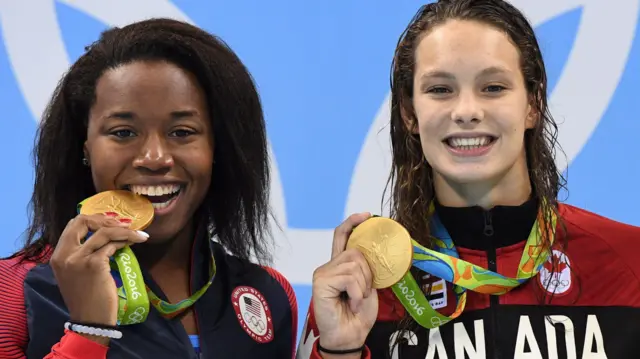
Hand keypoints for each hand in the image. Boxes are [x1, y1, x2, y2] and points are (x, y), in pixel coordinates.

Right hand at [50, 214, 148, 344]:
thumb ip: (83, 253)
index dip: (94, 219)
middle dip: (106, 219)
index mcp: (58, 255)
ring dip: (125, 230)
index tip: (111, 223)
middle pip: (82, 221)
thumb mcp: (77, 273)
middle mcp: (64, 254)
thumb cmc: (87, 298)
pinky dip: (125, 241)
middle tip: (124, 224)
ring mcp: (78, 258)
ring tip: (138, 235)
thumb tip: (105, 235)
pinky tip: (134, 243)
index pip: (73, 224)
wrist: (90, 320)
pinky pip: (112, 245)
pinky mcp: (94, 264)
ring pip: (103, 232)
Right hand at [312, 213, 377, 356]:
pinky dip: (357, 293)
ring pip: (355, 265)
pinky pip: (349, 278)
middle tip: (364, 293)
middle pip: (355, 251)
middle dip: (368, 273)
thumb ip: (367, 269)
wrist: (349, 337)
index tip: (367, 215)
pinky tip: (351, 304)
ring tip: (356, 300)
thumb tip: (379, 252)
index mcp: (339, 265)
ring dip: (363, 286)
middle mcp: (329, 266)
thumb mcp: (368, 286)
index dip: (353, 222)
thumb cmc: (357, 315)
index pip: (341, 236)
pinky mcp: (321, 282)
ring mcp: (323, 273)